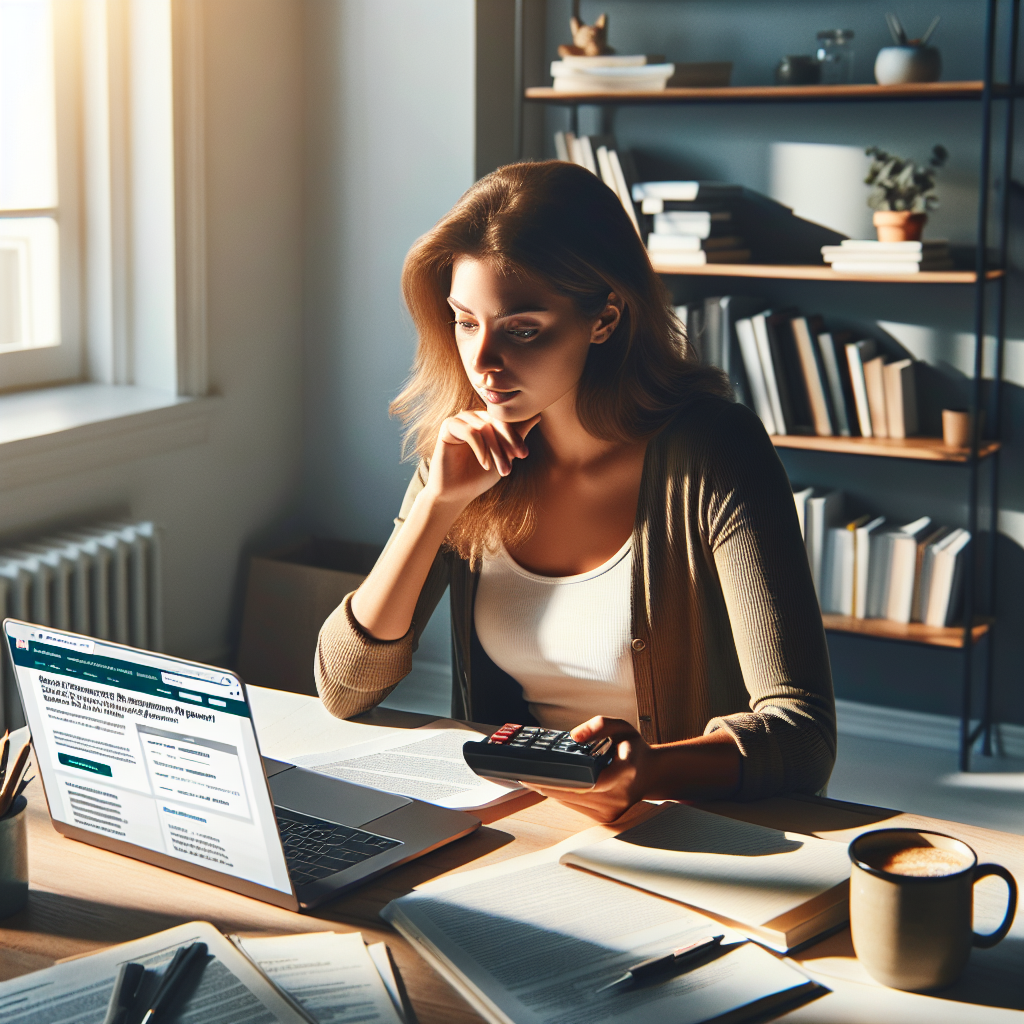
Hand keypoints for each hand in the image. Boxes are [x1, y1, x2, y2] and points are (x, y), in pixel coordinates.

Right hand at [423, 409, 540, 509]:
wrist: (456, 494)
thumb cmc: (479, 476)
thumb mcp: (504, 456)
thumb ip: (517, 436)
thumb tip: (537, 415)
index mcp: (486, 420)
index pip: (505, 420)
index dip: (516, 436)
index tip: (524, 455)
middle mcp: (473, 416)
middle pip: (496, 421)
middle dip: (508, 442)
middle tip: (517, 459)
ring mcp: (460, 419)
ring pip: (485, 427)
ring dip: (496, 450)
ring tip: (502, 469)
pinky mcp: (448, 426)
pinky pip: (470, 431)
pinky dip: (480, 448)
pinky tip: (485, 465)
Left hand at [523, 717, 660, 823]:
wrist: (651, 774)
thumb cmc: (634, 750)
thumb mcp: (622, 727)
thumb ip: (599, 725)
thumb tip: (573, 736)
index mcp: (626, 771)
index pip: (589, 780)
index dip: (560, 779)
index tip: (538, 774)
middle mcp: (619, 795)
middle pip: (574, 794)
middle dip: (546, 784)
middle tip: (523, 774)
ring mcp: (613, 810)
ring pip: (572, 802)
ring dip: (551, 791)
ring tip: (530, 778)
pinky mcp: (606, 818)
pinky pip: (576, 807)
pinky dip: (562, 796)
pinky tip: (548, 786)